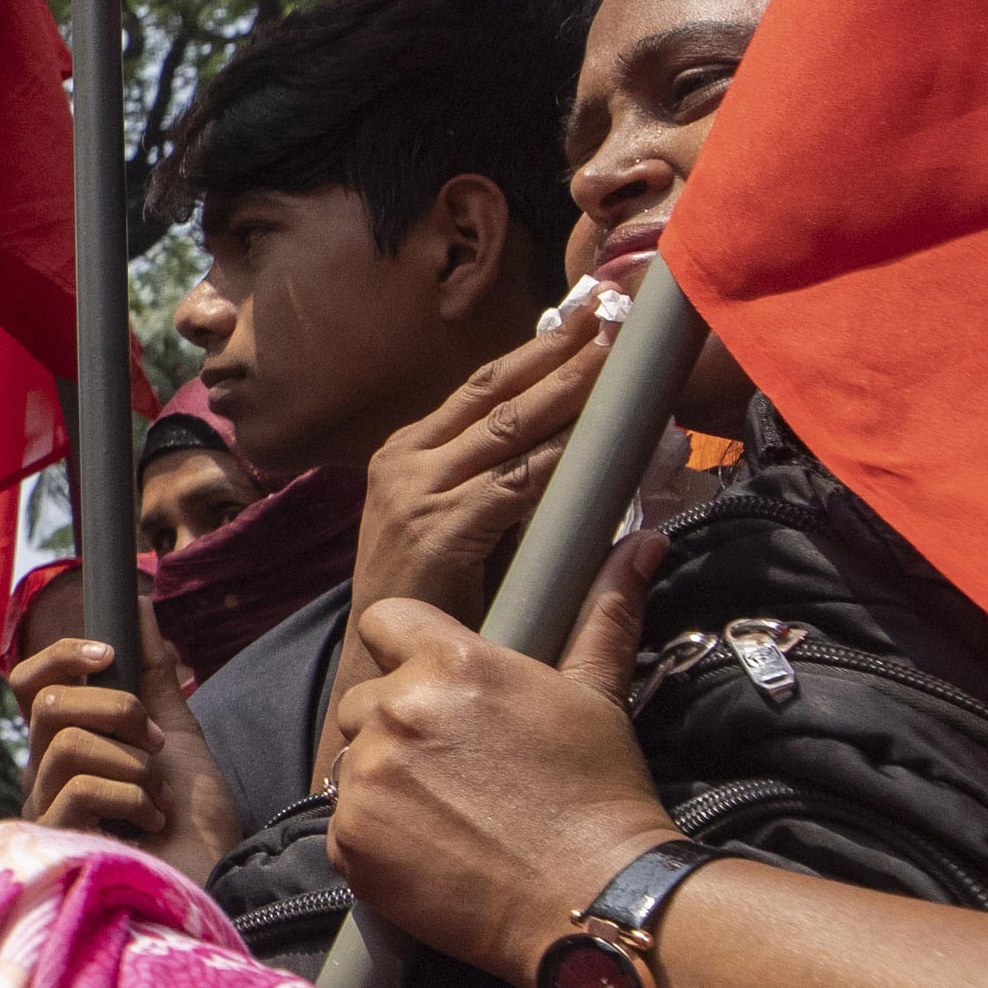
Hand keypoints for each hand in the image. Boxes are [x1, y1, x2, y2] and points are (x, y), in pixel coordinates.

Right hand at [10, 598, 239, 886]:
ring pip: (67, 744)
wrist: (220, 884)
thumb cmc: (195, 824)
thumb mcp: (177, 735)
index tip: (110, 655)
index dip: (62, 655)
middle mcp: (43, 777)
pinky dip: (132, 797)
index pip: (30, 683)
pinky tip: (150, 824)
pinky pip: (79, 789)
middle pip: (49, 706)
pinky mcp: (56, 844)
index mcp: (65, 747)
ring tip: (157, 797)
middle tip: (154, 746)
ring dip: (132, 764)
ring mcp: (45, 813)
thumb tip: (139, 605)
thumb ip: (153, 676)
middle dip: (118, 711)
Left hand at [324, 530, 677, 983]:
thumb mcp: (597, 695)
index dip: (406, 649)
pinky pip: (343, 826)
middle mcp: (399, 710)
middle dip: (397, 723)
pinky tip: (431, 853)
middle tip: (456, 766)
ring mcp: (368, 777)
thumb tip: (642, 542)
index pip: (385, 619)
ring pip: (350, 761)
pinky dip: (375, 839)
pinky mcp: (352, 840)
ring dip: (384, 781)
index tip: (433, 683)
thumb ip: (602, 611)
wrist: (595, 903)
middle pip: (364, 698)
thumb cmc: (601, 798)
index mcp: (452, 662)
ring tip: (449, 811)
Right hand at [352, 297, 616, 627]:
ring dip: (567, 392)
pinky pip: (513, 484)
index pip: (481, 387)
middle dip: (557, 354)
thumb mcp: (457, 522)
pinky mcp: (438, 528)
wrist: (376, 667)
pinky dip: (558, 459)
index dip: (536, 351)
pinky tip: (593, 440)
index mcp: (409, 451)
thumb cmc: (427, 598)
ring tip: (611, 364)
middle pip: (495, 392)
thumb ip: (502, 486)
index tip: (583, 322)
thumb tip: (574, 452)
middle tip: (609, 320)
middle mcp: (406, 459)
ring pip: (508, 428)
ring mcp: (416, 491)